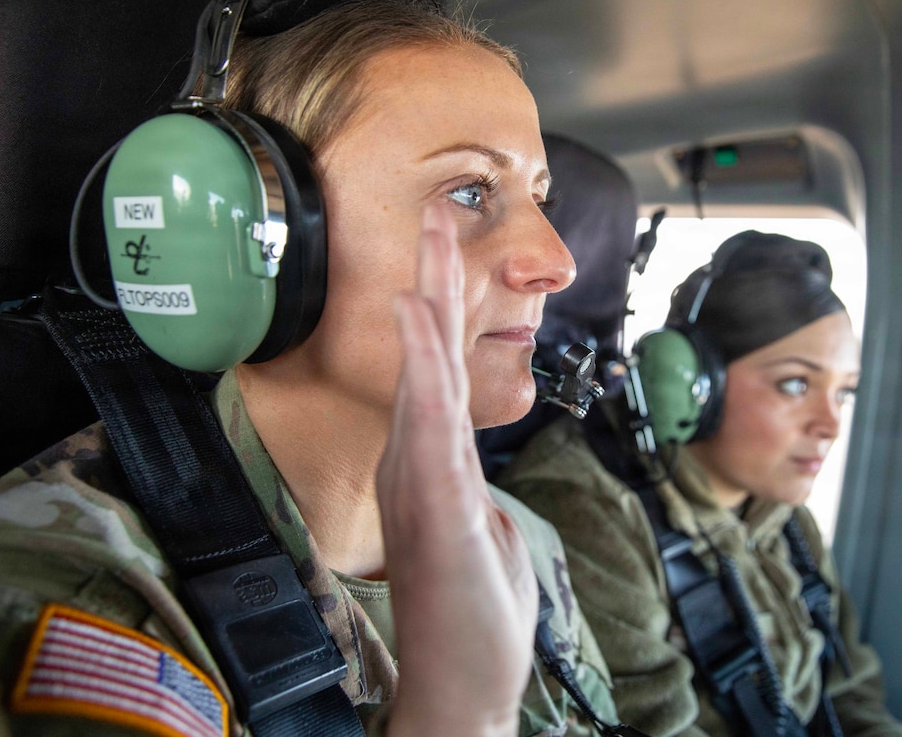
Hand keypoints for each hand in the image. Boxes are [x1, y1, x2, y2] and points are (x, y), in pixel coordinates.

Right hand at [378, 202, 538, 735]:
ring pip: (423, 379)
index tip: (443, 259)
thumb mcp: (483, 537)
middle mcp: (419, 466)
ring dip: (427, 308)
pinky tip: (418, 325)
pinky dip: (424, 372)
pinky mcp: (438, 510)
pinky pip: (429, 429)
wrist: (461, 687)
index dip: (440, 315)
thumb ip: (472, 496)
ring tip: (429, 244)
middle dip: (433, 284)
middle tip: (438, 215)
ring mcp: (424, 485)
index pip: (439, 375)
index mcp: (431, 467)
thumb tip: (474, 476)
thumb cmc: (473, 618)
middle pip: (428, 359)